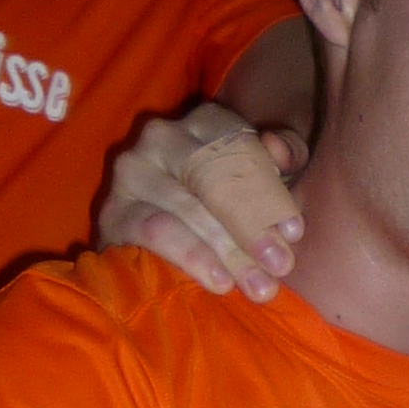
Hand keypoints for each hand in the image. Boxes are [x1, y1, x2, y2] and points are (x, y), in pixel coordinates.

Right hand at [99, 103, 307, 298]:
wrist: (153, 248)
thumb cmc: (222, 209)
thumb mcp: (260, 179)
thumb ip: (284, 157)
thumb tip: (279, 151)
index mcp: (203, 123)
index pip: (241, 148)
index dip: (270, 191)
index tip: (294, 232)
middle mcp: (162, 137)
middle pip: (214, 179)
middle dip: (252, 226)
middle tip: (280, 265)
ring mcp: (132, 172)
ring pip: (189, 209)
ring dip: (228, 251)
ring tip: (259, 285)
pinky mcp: (114, 211)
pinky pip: (157, 231)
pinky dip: (191, 256)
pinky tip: (218, 281)